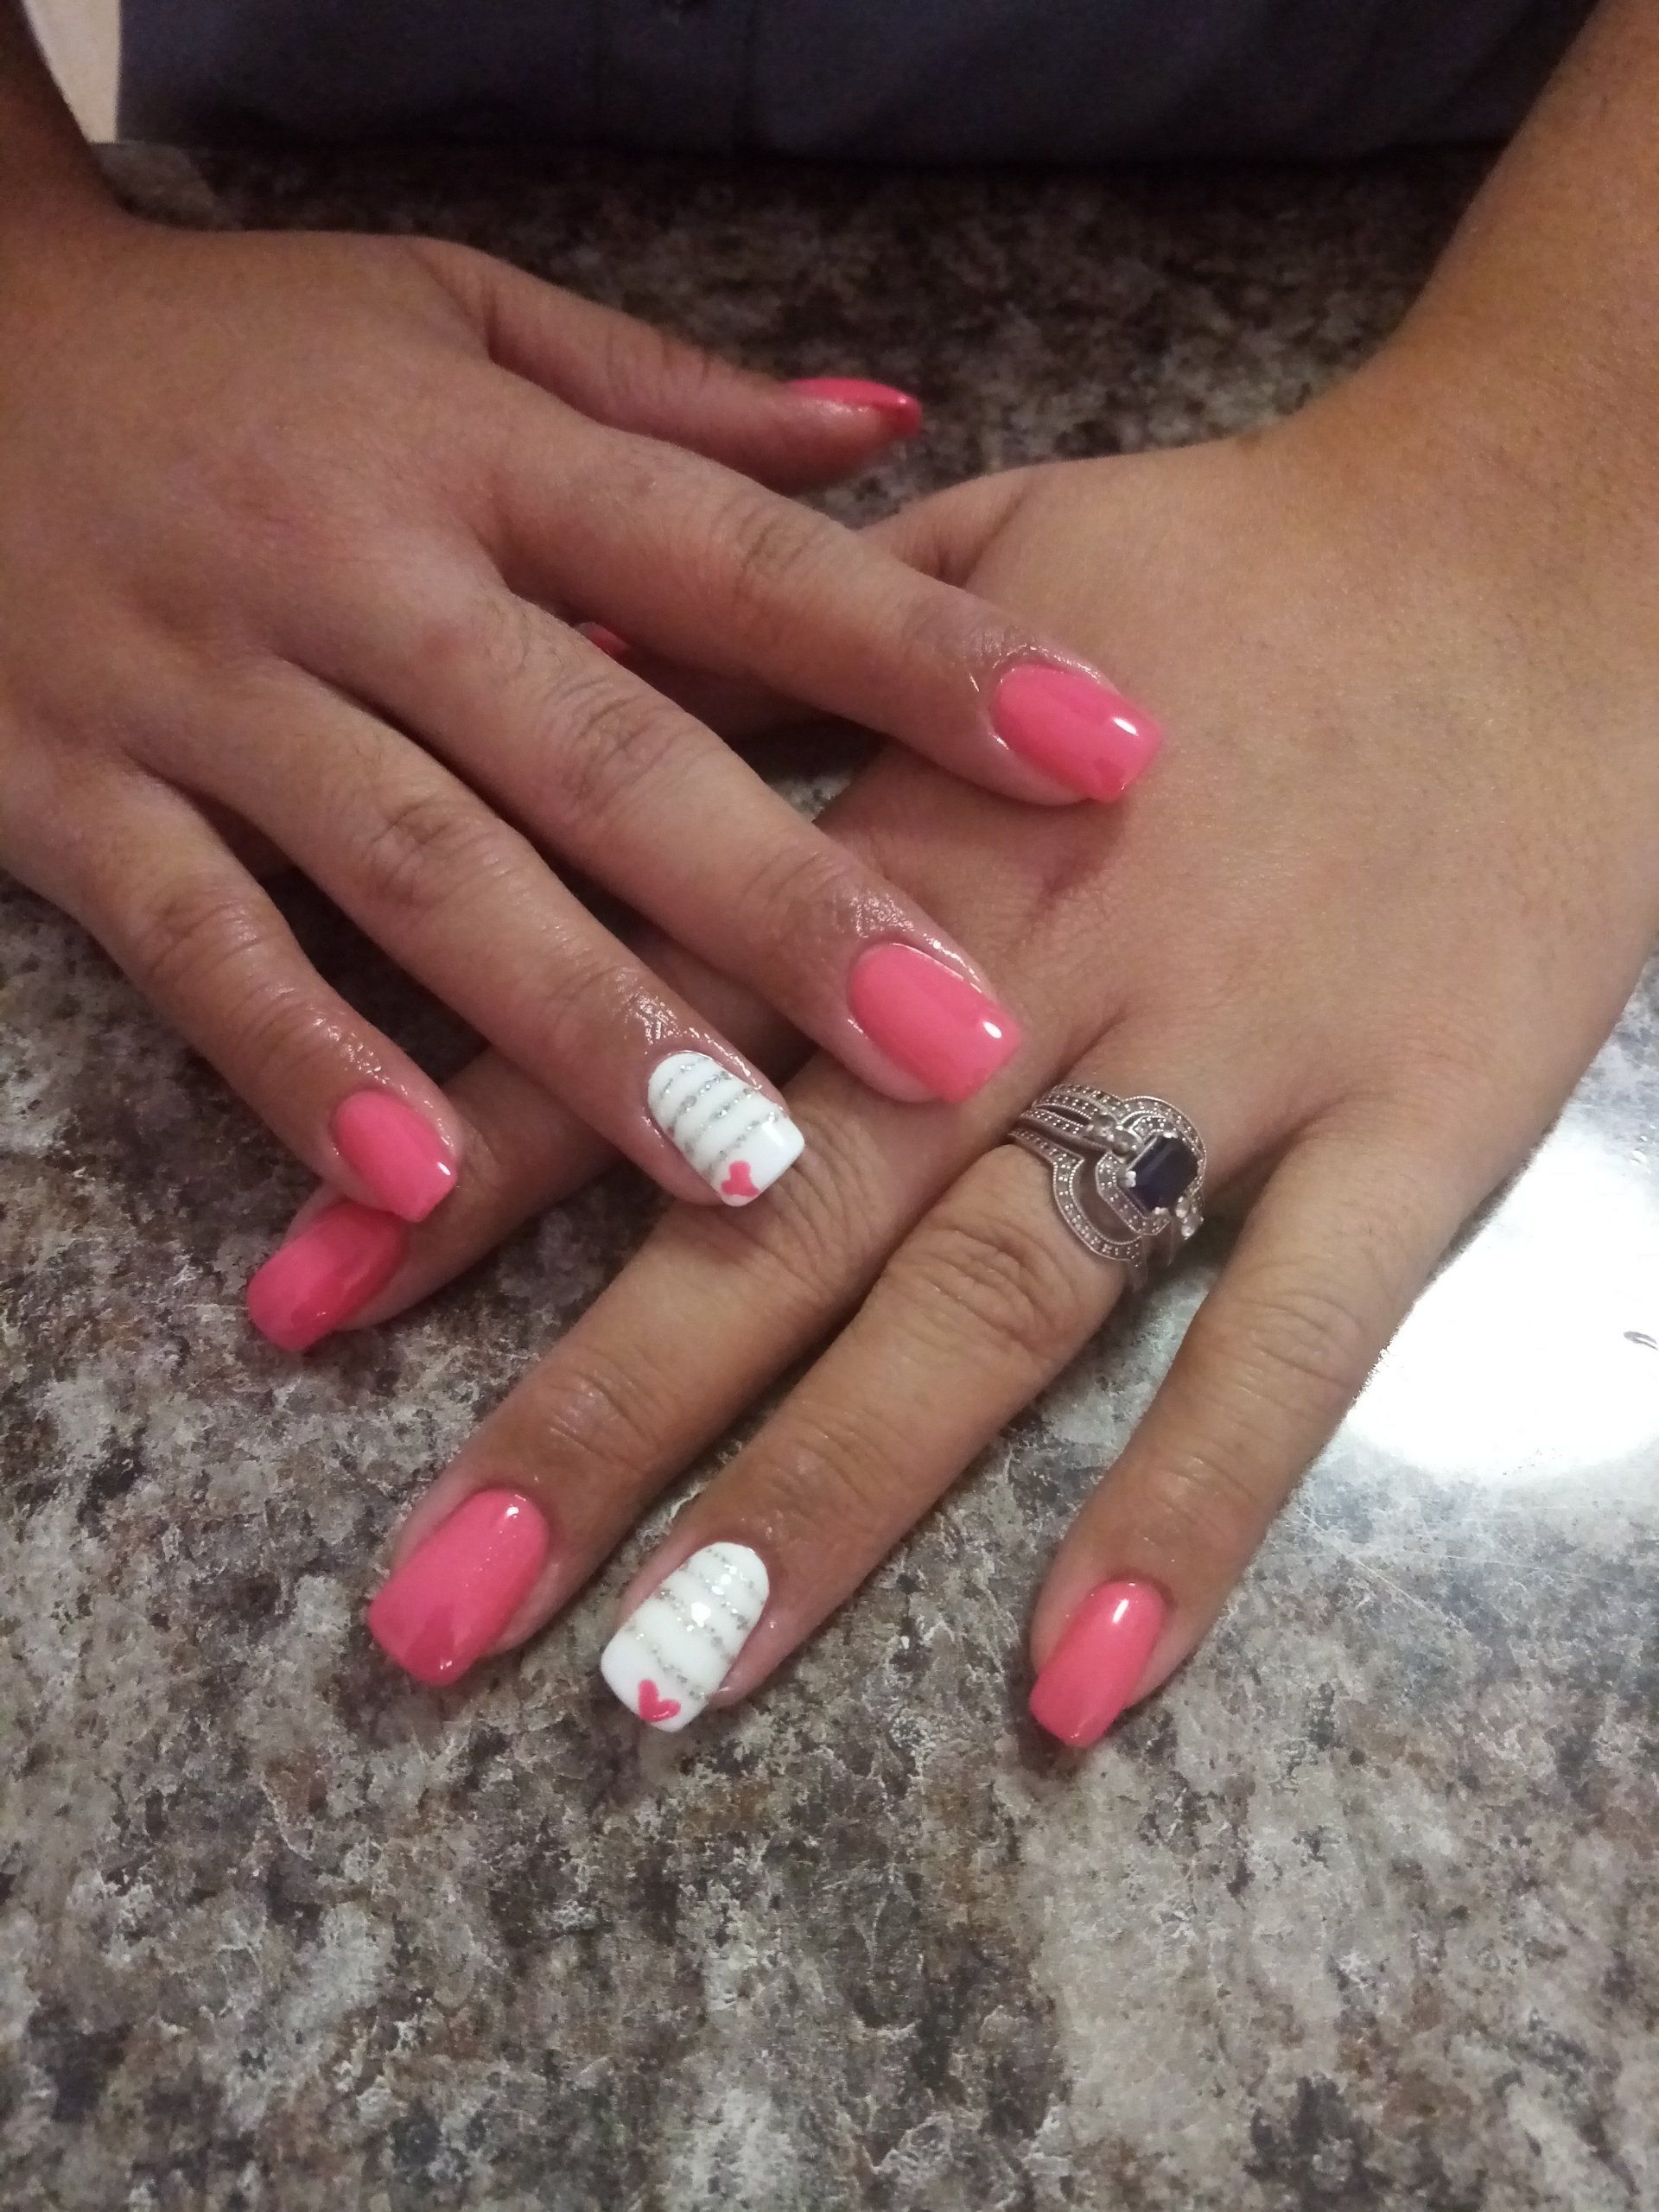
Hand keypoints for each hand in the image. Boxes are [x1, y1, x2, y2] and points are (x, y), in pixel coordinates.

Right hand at [0, 200, 1158, 1296]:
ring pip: (418, 871)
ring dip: (584, 1026)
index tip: (1104, 749)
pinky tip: (415, 1179)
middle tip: (960, 1040)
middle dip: (787, 901)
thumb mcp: (442, 317)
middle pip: (600, 749)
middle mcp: (356, 571)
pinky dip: (298, 1062)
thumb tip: (892, 428)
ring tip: (746, 1164)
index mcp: (475, 452)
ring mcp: (204, 689)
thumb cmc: (230, 352)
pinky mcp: (64, 796)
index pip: (737, 558)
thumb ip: (665, 401)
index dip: (922, 653)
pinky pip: (195, 946)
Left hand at [343, 362, 1657, 1733]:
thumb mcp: (976, 543)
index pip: (652, 1016)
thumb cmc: (1240, 561)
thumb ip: (768, 645)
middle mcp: (1037, 965)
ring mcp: (1233, 1057)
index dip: (467, 1168)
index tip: (301, 1315)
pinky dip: (1189, 1505)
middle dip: (596, 1412)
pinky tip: (1078, 1684)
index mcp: (912, 827)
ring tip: (667, 1682)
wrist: (1552, 545)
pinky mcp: (1415, 1130)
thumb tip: (561, 699)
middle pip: (786, 1210)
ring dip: (826, 1496)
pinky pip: (1295, 1345)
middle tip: (435, 1611)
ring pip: (1000, 1300)